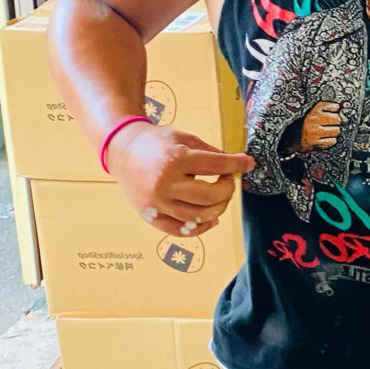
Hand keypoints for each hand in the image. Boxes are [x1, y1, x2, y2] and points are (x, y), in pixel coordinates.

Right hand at [106, 123, 254, 236]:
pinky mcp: (150, 216)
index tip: (248, 164)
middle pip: (210, 196)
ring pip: (198, 216)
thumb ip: (210, 152)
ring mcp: (157, 202)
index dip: (236, 165)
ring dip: (218, 208)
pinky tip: (211, 218)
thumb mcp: (184, 138)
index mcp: (176, 159)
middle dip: (228, 190)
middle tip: (228, 181)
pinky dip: (200, 228)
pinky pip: (180, 230)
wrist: (122, 151)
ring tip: (220, 198)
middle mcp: (166, 183)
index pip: (216, 166)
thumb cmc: (156, 143)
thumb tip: (236, 165)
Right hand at [297, 100, 342, 150]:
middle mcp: (313, 121)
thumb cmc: (302, 126)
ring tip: (326, 132)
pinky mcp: (316, 143)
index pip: (330, 106)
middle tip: (330, 123)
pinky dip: (330, 141)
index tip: (335, 110)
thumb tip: (343, 116)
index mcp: (312, 112)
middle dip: (336, 122)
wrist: (289, 139)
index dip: (335, 108)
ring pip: (336, 131)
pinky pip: (332, 141)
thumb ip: (326, 111)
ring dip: (333, 132)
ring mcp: (315, 133)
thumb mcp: (310, 114)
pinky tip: (324, 138)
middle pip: (337, 119)